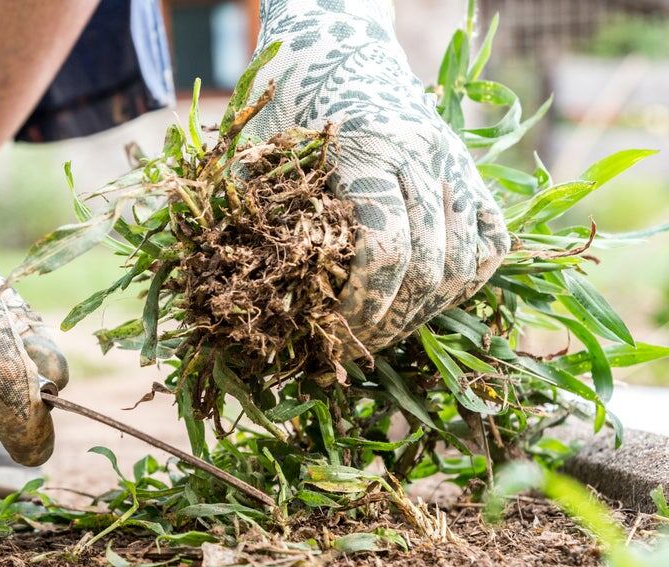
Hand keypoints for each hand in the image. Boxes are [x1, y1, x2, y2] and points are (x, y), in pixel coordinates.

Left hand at [245, 0, 509, 355]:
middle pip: (426, 266)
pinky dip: (468, 280)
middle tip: (354, 348)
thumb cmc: (286, 98)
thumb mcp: (261, 149)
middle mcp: (421, 155)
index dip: (362, 306)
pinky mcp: (469, 166)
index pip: (383, 251)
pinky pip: (492, 238)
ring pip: (464, 260)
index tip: (332, 334)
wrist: (333, 38)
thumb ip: (259, 213)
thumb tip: (254, 294)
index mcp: (366, 150)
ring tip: (386, 332)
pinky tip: (428, 303)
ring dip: (427, 310)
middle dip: (391, 320)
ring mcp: (453, 161)